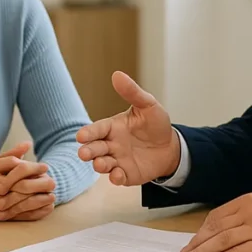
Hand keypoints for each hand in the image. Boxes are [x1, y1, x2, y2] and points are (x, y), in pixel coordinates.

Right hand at [0, 151, 54, 220]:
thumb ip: (11, 154)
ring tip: (51, 195)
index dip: (31, 166)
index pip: (14, 164)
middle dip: (37, 182)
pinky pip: (15, 213)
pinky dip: (30, 211)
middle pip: (18, 182)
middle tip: (53, 181)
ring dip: (37, 198)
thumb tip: (28, 143)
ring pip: (18, 198)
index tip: (46, 167)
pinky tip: (41, 209)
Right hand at [76, 71, 180, 185]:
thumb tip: (117, 74)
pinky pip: (117, 178)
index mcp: (112, 127)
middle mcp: (111, 144)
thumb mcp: (148, 106)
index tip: (81, 136)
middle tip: (84, 153)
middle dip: (88, 151)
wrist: (171, 147)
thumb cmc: (156, 124)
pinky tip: (118, 175)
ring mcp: (117, 160)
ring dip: (99, 164)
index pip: (97, 129)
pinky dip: (115, 178)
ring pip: (102, 163)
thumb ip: (132, 92)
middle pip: (94, 148)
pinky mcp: (126, 175)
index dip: (88, 133)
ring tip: (101, 164)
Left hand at [180, 193, 251, 251]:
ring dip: (203, 251)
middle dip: (198, 241)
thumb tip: (218, 231)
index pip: (217, 215)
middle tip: (186, 251)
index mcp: (248, 201)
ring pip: (221, 240)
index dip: (202, 230)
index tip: (194, 239)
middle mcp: (250, 212)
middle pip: (216, 228)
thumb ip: (242, 215)